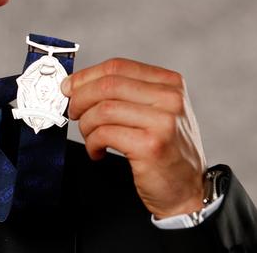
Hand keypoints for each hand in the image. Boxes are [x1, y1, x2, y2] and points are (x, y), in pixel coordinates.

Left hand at [61, 58, 206, 217]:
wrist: (187, 190)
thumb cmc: (165, 149)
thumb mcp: (155, 111)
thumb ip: (125, 93)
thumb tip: (77, 85)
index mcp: (169, 83)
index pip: (117, 67)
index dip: (86, 76)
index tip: (69, 87)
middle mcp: (170, 98)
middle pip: (108, 85)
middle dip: (80, 98)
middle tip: (73, 112)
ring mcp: (163, 121)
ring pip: (103, 110)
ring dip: (86, 125)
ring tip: (90, 137)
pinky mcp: (151, 145)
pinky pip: (105, 134)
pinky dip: (92, 143)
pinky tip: (97, 151)